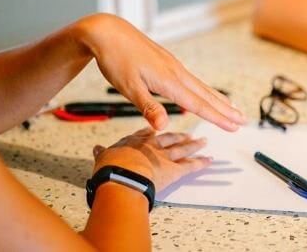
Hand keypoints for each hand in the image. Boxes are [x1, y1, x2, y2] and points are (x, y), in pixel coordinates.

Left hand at [73, 14, 245, 130]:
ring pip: (201, 86)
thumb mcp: (128, 87)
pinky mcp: (167, 62)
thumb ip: (148, 107)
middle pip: (206, 95)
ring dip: (218, 99)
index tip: (234, 126)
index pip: (198, 104)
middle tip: (244, 120)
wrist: (107, 32)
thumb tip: (163, 127)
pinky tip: (205, 93)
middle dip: (225, 109)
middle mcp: (176, 72)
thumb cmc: (115, 60)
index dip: (217, 117)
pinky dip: (205, 90)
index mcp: (168, 80)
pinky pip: (192, 80)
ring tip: (233, 108)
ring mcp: (173, 66)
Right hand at [92, 128, 210, 191]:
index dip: (153, 132)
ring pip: (182, 148)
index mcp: (134, 141)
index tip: (157, 130)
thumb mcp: (103, 157)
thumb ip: (102, 153)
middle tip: (187, 134)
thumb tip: (96, 149)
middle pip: (169, 138)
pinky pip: (191, 165)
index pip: (146, 134)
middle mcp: (152, 146)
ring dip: (194, 145)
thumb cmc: (110, 168)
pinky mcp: (174, 170)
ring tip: (203, 142)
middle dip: (178, 136)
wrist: (122, 177)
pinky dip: (201, 163)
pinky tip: (209, 160)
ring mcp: (165, 156)